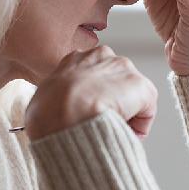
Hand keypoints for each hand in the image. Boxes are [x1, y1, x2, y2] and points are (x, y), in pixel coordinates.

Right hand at [24, 45, 157, 140]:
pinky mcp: (140, 86)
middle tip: (102, 125)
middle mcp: (101, 56)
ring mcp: (122, 69)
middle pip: (114, 83)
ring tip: (111, 131)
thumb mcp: (41, 101)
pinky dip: (139, 126)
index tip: (89, 115)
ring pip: (131, 96)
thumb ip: (54, 102)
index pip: (91, 76)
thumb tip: (54, 116)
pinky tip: (123, 133)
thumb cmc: (46, 113)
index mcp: (74, 59)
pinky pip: (146, 111)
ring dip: (125, 114)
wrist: (63, 114)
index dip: (92, 99)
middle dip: (113, 104)